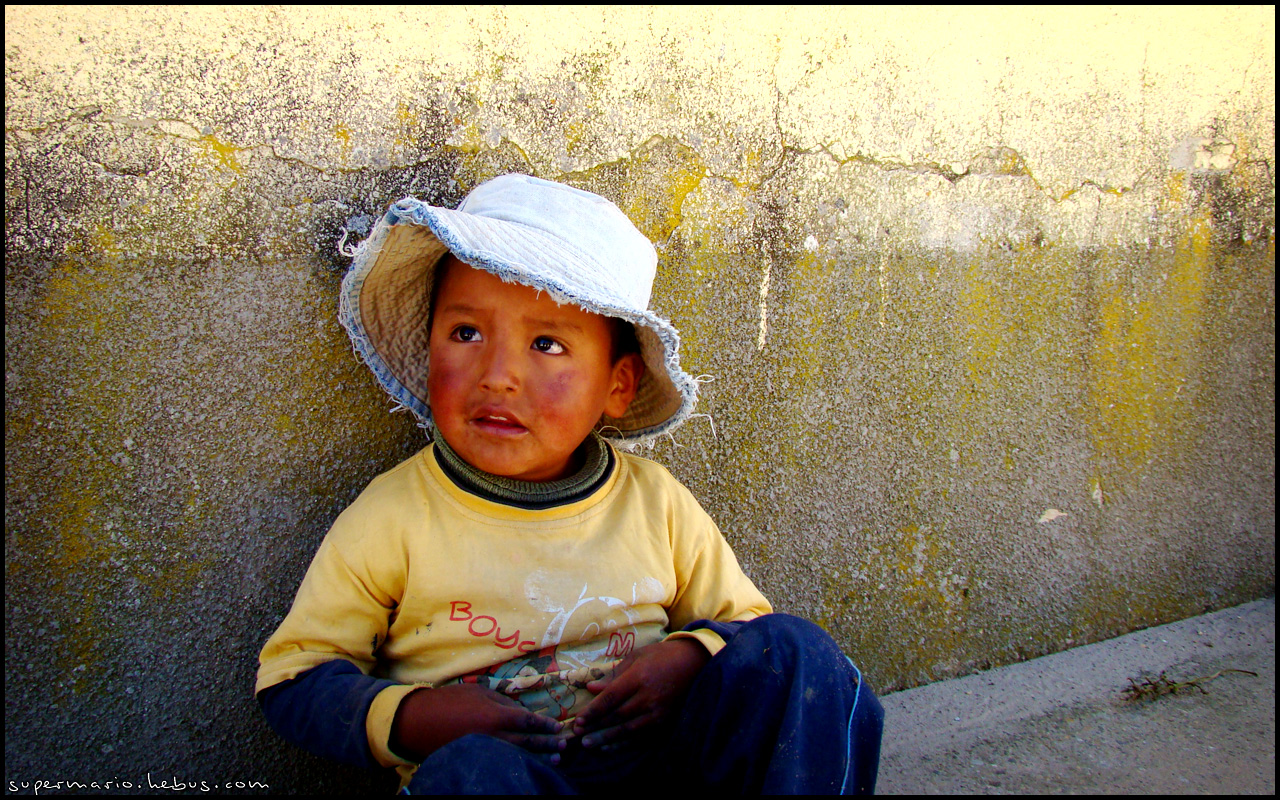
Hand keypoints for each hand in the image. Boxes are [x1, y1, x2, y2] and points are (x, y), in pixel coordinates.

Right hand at [391, 683, 568, 761]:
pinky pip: (503, 762)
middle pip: (527, 742)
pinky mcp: (477, 760)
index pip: (527, 722)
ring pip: (518, 756)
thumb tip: (522, 712)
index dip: (545, 725)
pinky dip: (519, 763)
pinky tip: (528, 764)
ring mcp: (486, 751)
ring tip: (554, 759)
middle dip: (547, 743)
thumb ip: (503, 701)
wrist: (420, 722)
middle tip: (564, 745)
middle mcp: (494, 736)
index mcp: (495, 716)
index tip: (558, 727)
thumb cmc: (450, 701)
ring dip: (538, 757)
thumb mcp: (478, 692)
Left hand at [571, 638, 710, 748]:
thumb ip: (613, 675)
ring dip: (606, 739)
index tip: (578, 720)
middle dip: (595, 727)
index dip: (593, 710)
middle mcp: (648, 697)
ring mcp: (657, 711)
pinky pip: (641, 736)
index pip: (611, 698)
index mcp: (639, 677)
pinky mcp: (664, 721)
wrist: (694, 663)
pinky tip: (610, 747)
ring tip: (588, 744)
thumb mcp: (637, 657)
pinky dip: (624, 743)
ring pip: (627, 729)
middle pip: (617, 716)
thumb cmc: (661, 656)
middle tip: (577, 734)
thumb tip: (591, 688)